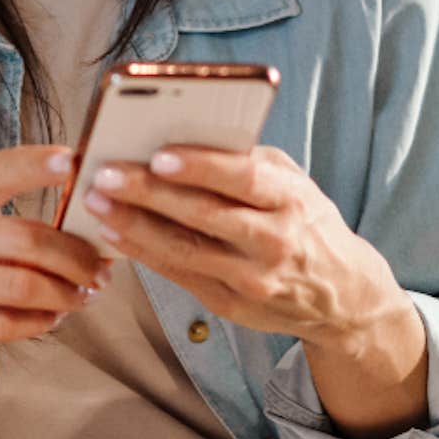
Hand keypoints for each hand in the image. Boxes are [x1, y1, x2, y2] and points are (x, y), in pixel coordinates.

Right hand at [0, 145, 112, 356]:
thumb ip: (8, 207)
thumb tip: (86, 207)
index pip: (1, 169)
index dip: (40, 164)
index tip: (76, 162)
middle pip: (26, 238)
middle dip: (76, 256)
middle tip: (102, 268)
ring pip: (19, 285)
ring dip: (64, 293)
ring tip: (84, 295)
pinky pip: (1, 324)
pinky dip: (38, 322)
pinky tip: (53, 317)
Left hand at [82, 144, 404, 352]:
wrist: (342, 294)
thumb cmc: (305, 218)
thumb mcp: (292, 179)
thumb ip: (246, 159)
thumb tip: (184, 132)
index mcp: (290, 198)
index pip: (243, 178)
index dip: (200, 167)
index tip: (159, 155)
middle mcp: (274, 241)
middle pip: (204, 215)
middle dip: (148, 194)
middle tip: (105, 174)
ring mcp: (252, 279)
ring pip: (185, 250)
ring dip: (134, 225)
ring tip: (96, 202)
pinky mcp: (232, 306)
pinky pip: (179, 275)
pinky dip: (142, 253)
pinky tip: (112, 233)